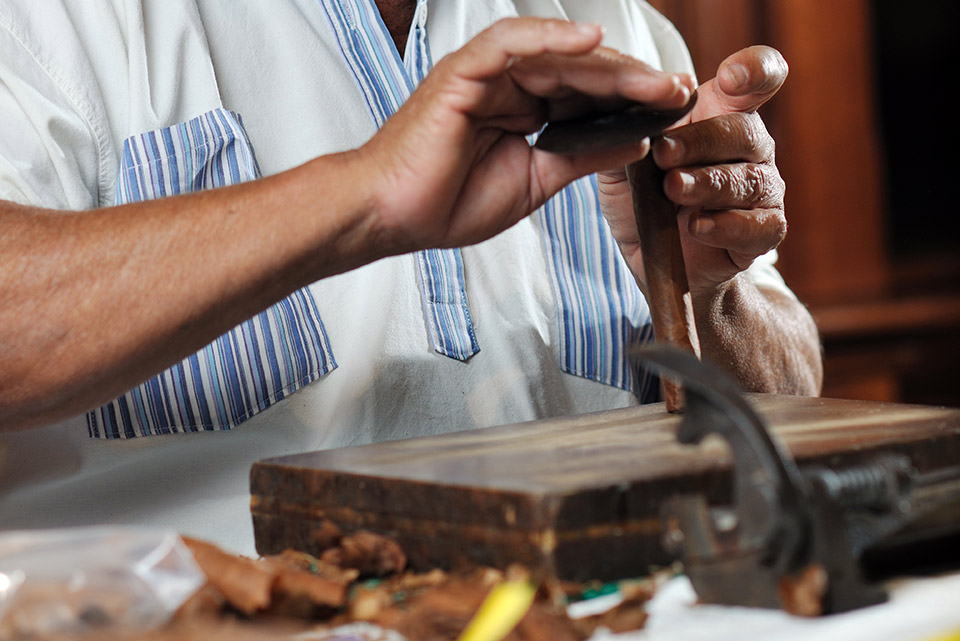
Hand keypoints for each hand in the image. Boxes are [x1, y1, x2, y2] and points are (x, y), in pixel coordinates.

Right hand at [357, 18, 694, 254]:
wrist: (393, 215)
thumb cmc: (448, 202)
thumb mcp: (536, 181)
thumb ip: (582, 157)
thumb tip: (634, 142)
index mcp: (523, 112)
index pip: (586, 94)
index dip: (630, 98)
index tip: (672, 108)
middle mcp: (508, 87)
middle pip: (579, 70)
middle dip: (631, 80)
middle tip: (676, 91)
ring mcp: (485, 75)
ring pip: (554, 55)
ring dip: (606, 64)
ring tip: (651, 79)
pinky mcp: (463, 71)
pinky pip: (510, 42)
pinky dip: (550, 38)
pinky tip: (591, 42)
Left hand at [597, 45, 787, 298]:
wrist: (654, 261)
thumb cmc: (643, 200)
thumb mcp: (622, 164)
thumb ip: (624, 135)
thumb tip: (618, 107)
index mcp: (721, 115)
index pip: (756, 79)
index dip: (752, 71)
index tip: (728, 78)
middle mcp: (751, 147)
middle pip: (744, 130)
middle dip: (701, 141)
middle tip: (663, 154)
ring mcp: (763, 189)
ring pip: (749, 179)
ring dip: (708, 183)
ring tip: (672, 190)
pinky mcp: (765, 231)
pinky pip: (758, 224)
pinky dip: (725, 225)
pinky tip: (696, 226)